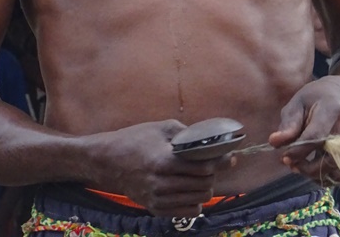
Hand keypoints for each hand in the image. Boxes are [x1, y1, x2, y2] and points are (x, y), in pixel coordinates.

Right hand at [92, 120, 231, 216]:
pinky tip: (191, 189)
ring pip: (198, 199)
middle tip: (213, 164)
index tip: (231, 157)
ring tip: (201, 176)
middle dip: (213, 173)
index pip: (203, 166)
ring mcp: (158, 199)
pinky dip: (195, 201)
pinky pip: (187, 211)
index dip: (220, 161)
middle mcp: (162, 183)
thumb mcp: (161, 127)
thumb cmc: (136, 138)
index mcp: (164, 161)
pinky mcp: (155, 209)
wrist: (109, 160)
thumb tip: (209, 140)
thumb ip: (187, 134)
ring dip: (204, 187)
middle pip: (203, 184)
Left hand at [269, 77, 339, 183]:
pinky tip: (315, 169)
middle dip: (309, 167)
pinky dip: (328, 176)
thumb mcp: (297, 103)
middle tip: (291, 165)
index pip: (317, 135)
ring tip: (301, 167)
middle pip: (331, 156)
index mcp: (332, 107)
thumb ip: (288, 124)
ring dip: (317, 174)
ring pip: (339, 168)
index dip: (299, 150)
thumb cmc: (315, 99)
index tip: (284, 158)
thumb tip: (274, 142)